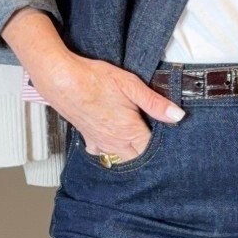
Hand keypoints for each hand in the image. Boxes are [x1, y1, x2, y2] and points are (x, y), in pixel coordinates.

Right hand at [0, 9, 183, 160]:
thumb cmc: (92, 79)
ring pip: (122, 158)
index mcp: (129, 131)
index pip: (154, 149)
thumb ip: (155, 103)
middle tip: (154, 135)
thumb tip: (177, 115)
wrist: (60, 79)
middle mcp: (115, 142)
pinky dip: (111, 150)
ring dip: (132, 152)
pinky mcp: (89, 139)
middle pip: (139, 158)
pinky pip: (104, 153)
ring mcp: (101, 143)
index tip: (169, 135)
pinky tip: (115, 138)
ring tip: (137, 137)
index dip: (164, 145)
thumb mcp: (130, 84)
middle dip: (148, 151)